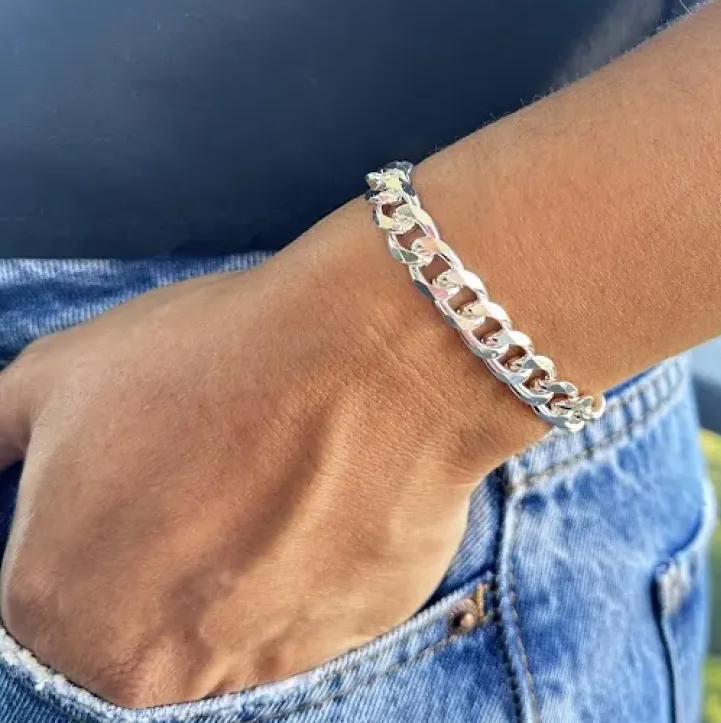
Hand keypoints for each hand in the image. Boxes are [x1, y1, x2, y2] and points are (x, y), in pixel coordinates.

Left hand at [0, 203, 529, 707]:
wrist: (372, 354)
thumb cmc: (216, 355)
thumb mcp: (61, 373)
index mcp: (52, 609)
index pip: (37, 612)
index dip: (82, 544)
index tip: (128, 499)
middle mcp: (145, 674)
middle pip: (128, 640)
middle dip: (151, 572)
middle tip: (202, 491)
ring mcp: (253, 676)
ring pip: (218, 645)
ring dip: (227, 588)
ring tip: (266, 495)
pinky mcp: (346, 653)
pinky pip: (300, 633)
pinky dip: (300, 584)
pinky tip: (320, 508)